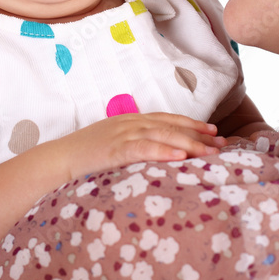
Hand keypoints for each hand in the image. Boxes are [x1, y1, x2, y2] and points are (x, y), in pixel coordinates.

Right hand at [53, 113, 225, 180]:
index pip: (168, 119)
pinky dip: (164, 150)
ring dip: (190, 142)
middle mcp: (130, 123)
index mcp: (131, 121)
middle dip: (199, 134)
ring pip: (163, 134)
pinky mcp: (114, 149)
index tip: (214, 131)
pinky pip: (144, 148)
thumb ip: (134, 146)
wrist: (57, 160)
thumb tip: (158, 158)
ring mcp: (122, 134)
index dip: (192, 123)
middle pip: (171, 125)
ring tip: (210, 151)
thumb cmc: (84, 158)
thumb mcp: (113, 146)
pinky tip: (181, 156)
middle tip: (221, 144)